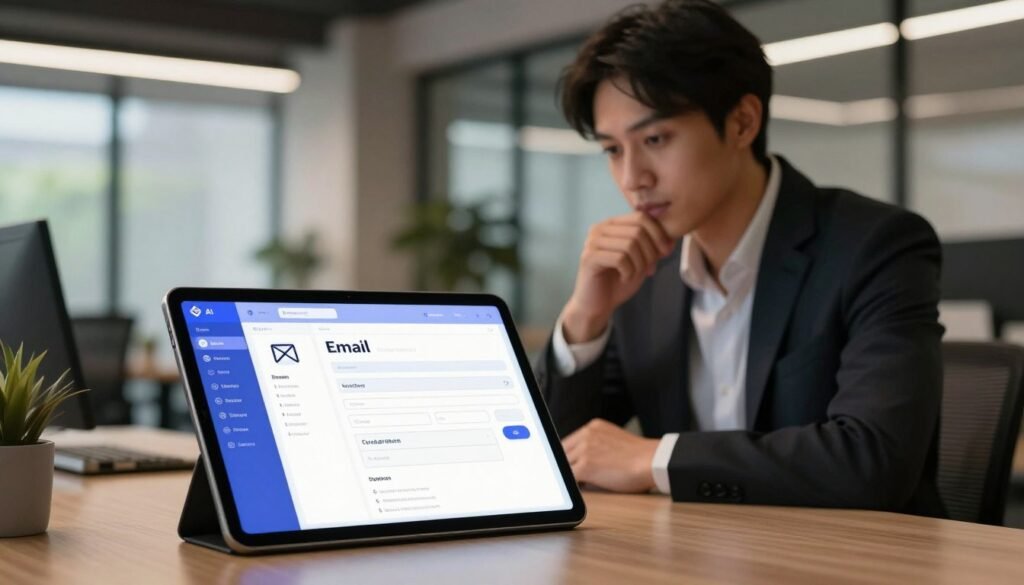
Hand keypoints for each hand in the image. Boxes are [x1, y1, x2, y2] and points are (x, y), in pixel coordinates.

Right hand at [562, 212, 674, 342]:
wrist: (596, 305)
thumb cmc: (618, 282)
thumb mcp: (642, 262)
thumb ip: (654, 248)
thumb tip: (673, 238)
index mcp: (611, 225)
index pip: (641, 217)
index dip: (658, 234)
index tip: (665, 254)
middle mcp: (599, 229)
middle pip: (637, 231)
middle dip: (650, 253)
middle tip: (648, 269)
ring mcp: (592, 242)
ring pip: (630, 245)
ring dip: (639, 264)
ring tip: (634, 275)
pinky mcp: (589, 257)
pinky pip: (620, 259)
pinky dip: (628, 272)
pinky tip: (624, 278)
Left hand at [562, 419, 659, 492]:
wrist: (652, 460)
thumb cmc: (640, 456)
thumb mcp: (614, 440)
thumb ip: (597, 444)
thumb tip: (584, 460)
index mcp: (593, 427)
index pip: (569, 441)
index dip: (568, 456)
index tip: (568, 464)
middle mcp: (586, 435)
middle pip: (563, 452)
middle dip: (567, 465)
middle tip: (571, 477)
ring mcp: (584, 449)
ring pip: (565, 465)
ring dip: (570, 475)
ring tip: (580, 483)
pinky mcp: (585, 466)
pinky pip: (569, 478)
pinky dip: (572, 485)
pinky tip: (580, 489)